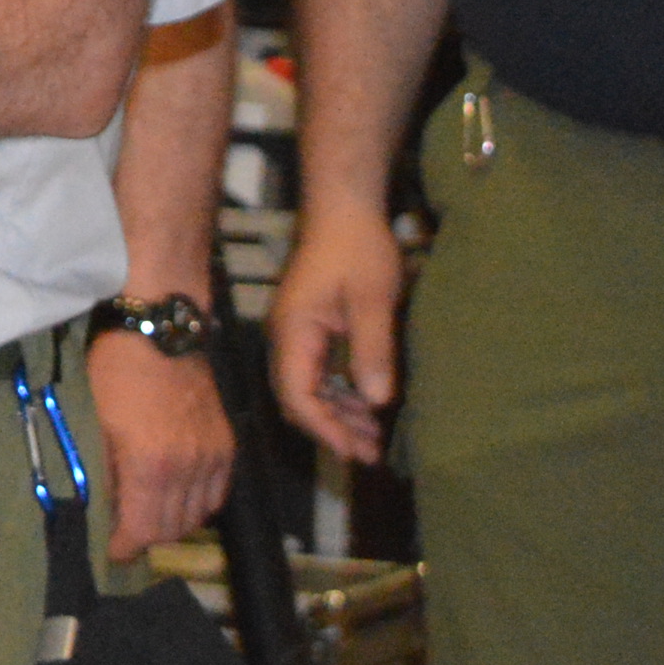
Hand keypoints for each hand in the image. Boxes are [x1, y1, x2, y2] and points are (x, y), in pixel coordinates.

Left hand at [88, 325, 236, 559]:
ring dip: (172, 523)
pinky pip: (218, 494)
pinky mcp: (227, 444)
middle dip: (145, 536)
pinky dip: (198, 503)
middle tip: (124, 529)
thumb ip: (99, 473)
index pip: (143, 532)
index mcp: (150, 466)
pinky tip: (178, 493)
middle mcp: (188, 468)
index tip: (110, 549)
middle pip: (171, 530)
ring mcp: (212, 456)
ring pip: (197, 517)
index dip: (124, 547)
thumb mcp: (93, 421)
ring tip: (148, 512)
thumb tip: (98, 510)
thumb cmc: (116, 370)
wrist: (161, 328)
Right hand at [269, 208, 405, 464]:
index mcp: (294, 332)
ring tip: (375, 439)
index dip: (324, 429)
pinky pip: (318, 373)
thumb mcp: (372, 300)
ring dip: (338, 415)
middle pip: (298, 399)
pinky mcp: (310, 329)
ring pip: (309, 389)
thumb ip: (372, 349)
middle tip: (371, 455)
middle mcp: (287, 338)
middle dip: (332, 430)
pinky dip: (340, 394)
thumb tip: (376, 401)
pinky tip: (366, 405)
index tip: (354, 452)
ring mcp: (296, 334)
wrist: (345, 209)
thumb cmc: (357, 249)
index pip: (297, 395)